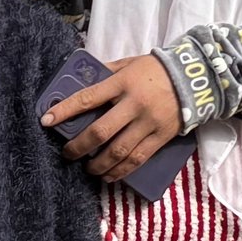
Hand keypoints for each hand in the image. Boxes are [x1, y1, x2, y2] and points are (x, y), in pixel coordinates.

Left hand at [43, 54, 183, 179]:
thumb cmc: (156, 69)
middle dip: (79, 146)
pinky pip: (138, 159)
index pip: (87, 98)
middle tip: (68, 154)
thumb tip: (81, 80)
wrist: (195, 77)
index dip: (64, 111)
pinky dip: (121, 171)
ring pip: (118, 151)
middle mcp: (133, 105)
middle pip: (100, 131)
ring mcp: (148, 123)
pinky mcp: (161, 136)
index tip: (45, 120)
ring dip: (98, 164)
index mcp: (122, 83)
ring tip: (88, 169)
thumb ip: (106, 72)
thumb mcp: (129, 63)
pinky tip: (109, 177)